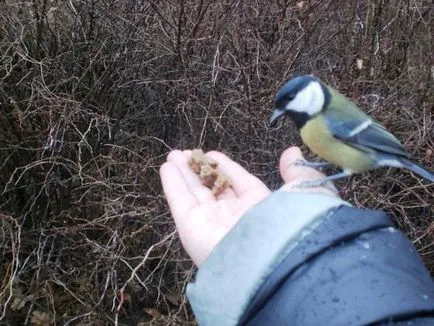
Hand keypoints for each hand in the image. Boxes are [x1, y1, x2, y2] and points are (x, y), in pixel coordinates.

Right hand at [160, 146, 337, 265]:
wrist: (275, 261)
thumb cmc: (294, 224)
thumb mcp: (306, 191)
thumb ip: (297, 172)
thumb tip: (292, 152)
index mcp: (261, 207)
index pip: (239, 183)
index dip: (226, 168)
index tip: (212, 153)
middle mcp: (235, 216)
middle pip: (212, 187)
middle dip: (199, 170)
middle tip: (186, 152)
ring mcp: (212, 222)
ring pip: (194, 192)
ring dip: (183, 173)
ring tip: (173, 155)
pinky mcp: (192, 229)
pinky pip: (180, 202)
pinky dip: (172, 184)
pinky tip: (167, 167)